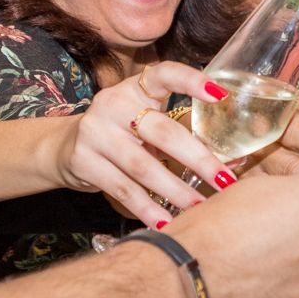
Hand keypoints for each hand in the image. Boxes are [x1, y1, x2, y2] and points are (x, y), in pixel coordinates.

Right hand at [59, 62, 233, 225]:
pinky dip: (146, 208)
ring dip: (175, 190)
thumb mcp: (146, 124)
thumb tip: (235, 163)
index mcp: (135, 89)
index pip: (164, 74)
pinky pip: (122, 189)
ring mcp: (94, 132)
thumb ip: (181, 134)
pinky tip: (166, 223)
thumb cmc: (121, 136)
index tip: (221, 95)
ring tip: (200, 207)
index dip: (191, 81)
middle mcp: (113, 104)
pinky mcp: (83, 161)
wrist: (64, 148)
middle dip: (198, 159)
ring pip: (142, 166)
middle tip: (224, 182)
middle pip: (162, 132)